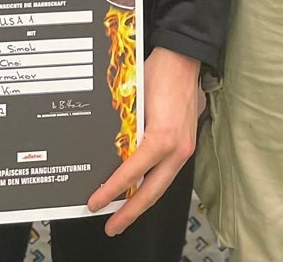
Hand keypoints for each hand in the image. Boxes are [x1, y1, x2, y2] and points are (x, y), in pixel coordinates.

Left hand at [86, 47, 201, 235]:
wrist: (184, 56)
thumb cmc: (160, 71)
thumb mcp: (135, 100)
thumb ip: (125, 128)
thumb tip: (109, 149)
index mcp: (162, 138)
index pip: (132, 174)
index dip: (112, 191)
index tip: (96, 203)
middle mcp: (177, 148)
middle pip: (152, 192)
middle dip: (130, 213)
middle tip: (112, 226)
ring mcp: (185, 147)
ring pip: (162, 185)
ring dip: (143, 201)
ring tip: (125, 213)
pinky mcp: (187, 142)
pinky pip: (168, 171)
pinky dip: (154, 183)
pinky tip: (141, 188)